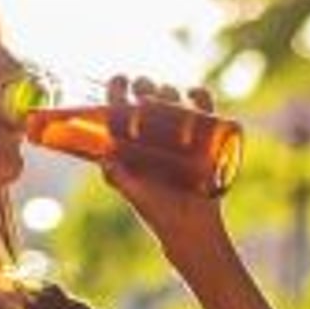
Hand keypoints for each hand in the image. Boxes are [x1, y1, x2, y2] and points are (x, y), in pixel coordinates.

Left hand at [99, 74, 230, 262]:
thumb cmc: (158, 213)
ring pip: (173, 101)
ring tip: (167, 96)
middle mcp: (152, 135)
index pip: (120, 109)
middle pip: (147, 99)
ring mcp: (178, 136)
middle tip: (144, 89)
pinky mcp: (203, 139)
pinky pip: (203, 111)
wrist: (191, 228)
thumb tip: (105, 159)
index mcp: (130, 143)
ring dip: (169, 91)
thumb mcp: (136, 194)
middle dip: (144, 87)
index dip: (117, 90)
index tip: (119, 80)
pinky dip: (201, 97)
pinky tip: (195, 94)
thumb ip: (120, 179)